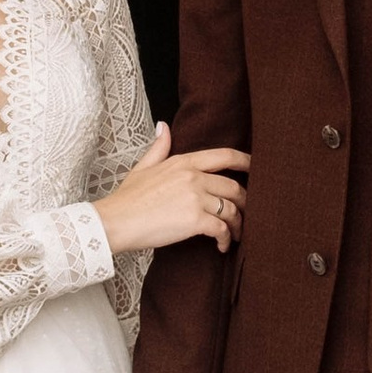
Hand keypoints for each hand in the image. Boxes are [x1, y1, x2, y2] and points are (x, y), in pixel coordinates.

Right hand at [96, 122, 249, 257]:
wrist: (115, 221)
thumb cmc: (127, 199)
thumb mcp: (142, 167)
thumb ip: (159, 147)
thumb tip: (164, 126)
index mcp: (183, 161)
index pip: (224, 155)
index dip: (245, 161)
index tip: (256, 168)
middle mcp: (193, 176)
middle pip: (233, 186)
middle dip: (245, 202)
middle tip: (246, 214)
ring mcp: (195, 197)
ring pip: (230, 209)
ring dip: (237, 224)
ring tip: (234, 235)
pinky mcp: (195, 220)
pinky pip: (221, 228)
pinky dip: (225, 238)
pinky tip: (221, 246)